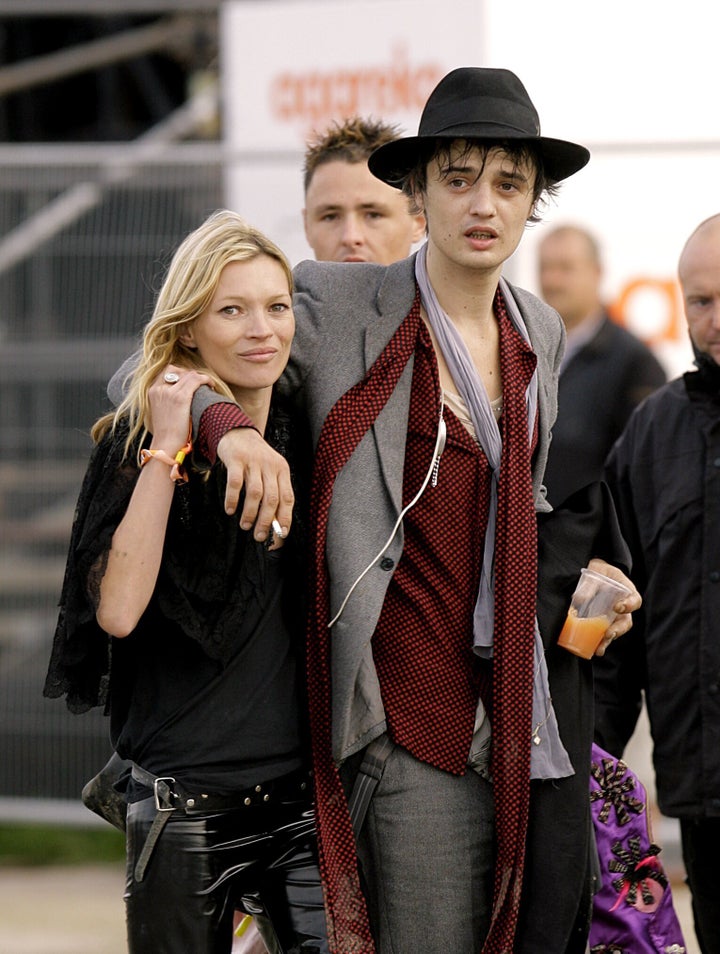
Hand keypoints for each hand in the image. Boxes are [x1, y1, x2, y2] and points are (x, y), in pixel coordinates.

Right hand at [147, 365, 211, 449]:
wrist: (165, 444)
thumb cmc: (166, 432)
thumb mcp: (160, 410)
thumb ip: (165, 399)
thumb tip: (179, 394)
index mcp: (152, 391)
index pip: (167, 371)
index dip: (181, 373)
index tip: (190, 381)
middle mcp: (159, 389)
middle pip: (177, 370)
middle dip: (190, 374)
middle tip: (200, 383)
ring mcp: (169, 392)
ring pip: (189, 374)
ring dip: (200, 378)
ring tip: (208, 385)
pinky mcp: (180, 398)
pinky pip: (196, 380)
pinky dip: (206, 380)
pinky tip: (211, 386)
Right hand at [217, 427, 294, 541]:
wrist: (238, 431)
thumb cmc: (255, 458)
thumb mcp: (269, 470)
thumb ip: (273, 491)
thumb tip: (273, 522)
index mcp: (282, 470)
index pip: (288, 497)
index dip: (285, 517)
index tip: (281, 533)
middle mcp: (270, 466)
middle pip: (272, 498)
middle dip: (266, 521)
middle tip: (259, 536)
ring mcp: (253, 462)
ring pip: (255, 493)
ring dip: (250, 513)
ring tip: (244, 526)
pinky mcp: (236, 459)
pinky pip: (235, 483)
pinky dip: (233, 499)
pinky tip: (230, 510)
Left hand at [587, 557, 641, 656]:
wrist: (596, 573)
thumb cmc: (600, 571)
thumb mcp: (597, 571)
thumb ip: (590, 584)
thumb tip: (579, 599)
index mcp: (628, 592)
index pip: (635, 600)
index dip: (629, 605)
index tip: (618, 607)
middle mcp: (624, 607)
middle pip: (626, 622)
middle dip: (618, 630)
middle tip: (608, 634)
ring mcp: (615, 616)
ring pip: (616, 631)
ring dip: (608, 641)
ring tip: (599, 649)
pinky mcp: (604, 622)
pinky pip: (605, 633)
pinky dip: (600, 642)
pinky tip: (593, 648)